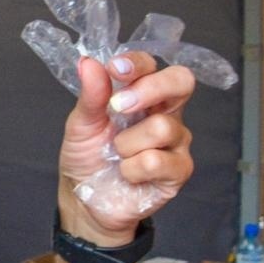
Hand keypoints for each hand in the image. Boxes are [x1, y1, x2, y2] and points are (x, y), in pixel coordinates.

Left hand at [58, 52, 194, 241]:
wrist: (86, 200)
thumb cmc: (88, 157)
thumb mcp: (81, 124)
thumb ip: (90, 95)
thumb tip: (88, 62)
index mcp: (142, 95)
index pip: (153, 66)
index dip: (138, 63)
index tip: (115, 69)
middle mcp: (165, 113)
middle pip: (182, 82)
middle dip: (150, 89)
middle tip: (118, 106)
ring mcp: (176, 142)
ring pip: (163, 127)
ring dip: (127, 143)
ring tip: (117, 155)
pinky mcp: (179, 171)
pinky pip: (158, 161)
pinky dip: (132, 169)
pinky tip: (127, 174)